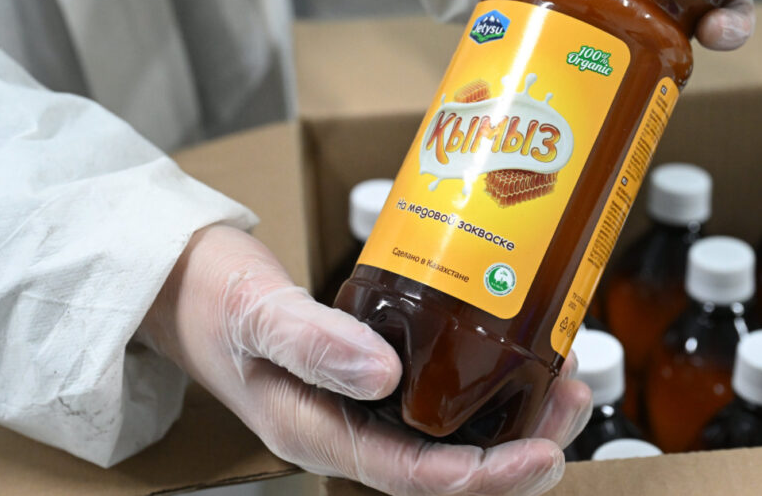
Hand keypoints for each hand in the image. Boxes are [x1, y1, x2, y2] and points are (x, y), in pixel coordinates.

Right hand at [139, 225, 591, 495]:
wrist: (188, 284)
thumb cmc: (214, 302)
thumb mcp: (257, 317)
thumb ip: (312, 344)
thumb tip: (382, 376)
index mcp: (320, 433)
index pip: (414, 478)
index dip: (485, 477)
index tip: (544, 456)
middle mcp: (351, 427)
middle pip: (447, 463)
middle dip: (519, 448)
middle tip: (573, 403)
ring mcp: (364, 402)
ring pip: (451, 430)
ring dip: (513, 415)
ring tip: (565, 379)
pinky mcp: (375, 370)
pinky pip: (438, 392)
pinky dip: (485, 379)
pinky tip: (518, 350)